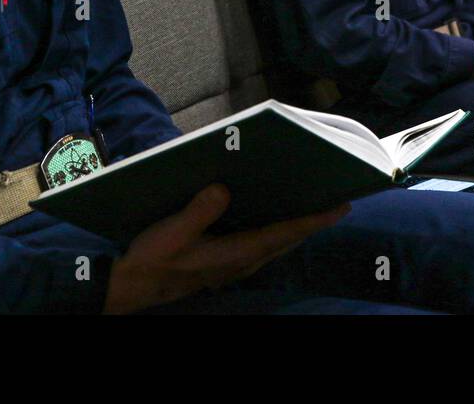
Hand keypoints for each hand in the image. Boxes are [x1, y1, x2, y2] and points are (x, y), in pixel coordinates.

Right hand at [103, 184, 349, 313]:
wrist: (134, 285)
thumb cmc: (154, 259)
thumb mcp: (172, 232)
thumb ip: (198, 212)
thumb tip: (223, 188)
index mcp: (235, 254)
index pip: (283, 234)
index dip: (313, 221)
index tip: (339, 207)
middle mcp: (242, 262)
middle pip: (287, 240)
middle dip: (312, 222)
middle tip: (337, 202)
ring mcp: (235, 266)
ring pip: (276, 245)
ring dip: (296, 228)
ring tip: (313, 207)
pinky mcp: (225, 263)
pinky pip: (261, 246)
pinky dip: (276, 232)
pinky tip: (273, 218)